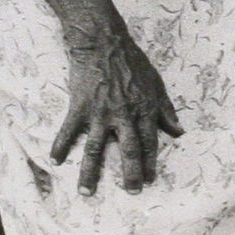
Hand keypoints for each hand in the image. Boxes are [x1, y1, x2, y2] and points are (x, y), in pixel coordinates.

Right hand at [50, 28, 182, 195]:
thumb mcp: (156, 82)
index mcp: (144, 109)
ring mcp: (101, 112)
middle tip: (131, 192)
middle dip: (130, 175)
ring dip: (90, 173)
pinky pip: (69, 131)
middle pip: (128, 151)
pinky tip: (55, 161)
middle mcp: (124, 114)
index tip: (150, 180)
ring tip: (87, 193)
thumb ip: (166, 109)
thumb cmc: (131, 60)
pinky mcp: (80, 106)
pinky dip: (60, 146)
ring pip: (96, 149)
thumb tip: (179, 132)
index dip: (150, 164)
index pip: (150, 143)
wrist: (103, 40)